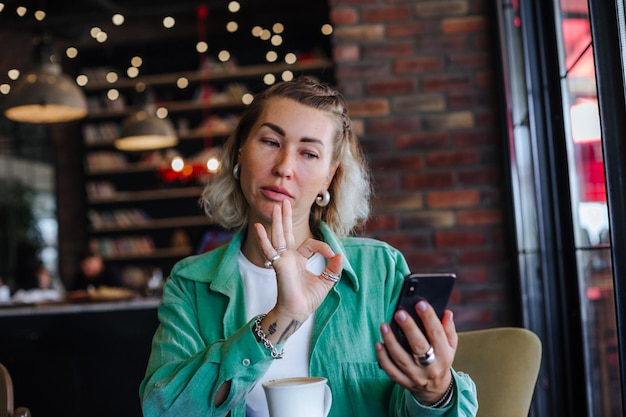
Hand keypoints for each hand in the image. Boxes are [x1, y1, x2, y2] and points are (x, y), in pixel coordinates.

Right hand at [254, 200, 341, 328]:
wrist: (298, 312)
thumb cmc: (308, 299)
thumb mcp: (326, 282)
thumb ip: (333, 268)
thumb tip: (339, 255)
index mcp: (299, 260)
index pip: (309, 244)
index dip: (322, 246)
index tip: (332, 255)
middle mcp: (289, 258)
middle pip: (287, 233)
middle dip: (286, 218)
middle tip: (284, 202)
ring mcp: (282, 260)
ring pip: (279, 236)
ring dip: (277, 221)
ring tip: (275, 206)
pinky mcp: (278, 264)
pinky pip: (269, 249)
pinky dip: (263, 238)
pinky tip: (257, 227)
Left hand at [376, 301, 455, 404]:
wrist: (436, 389)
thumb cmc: (441, 360)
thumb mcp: (450, 346)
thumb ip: (448, 329)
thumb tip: (447, 312)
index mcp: (444, 355)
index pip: (437, 334)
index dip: (429, 318)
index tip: (420, 304)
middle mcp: (431, 367)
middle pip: (419, 346)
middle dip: (409, 328)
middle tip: (399, 313)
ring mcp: (416, 376)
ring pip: (401, 359)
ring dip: (391, 341)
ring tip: (384, 326)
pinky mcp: (404, 382)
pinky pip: (391, 371)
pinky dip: (383, 358)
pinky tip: (378, 344)